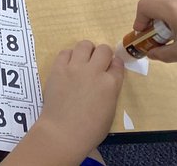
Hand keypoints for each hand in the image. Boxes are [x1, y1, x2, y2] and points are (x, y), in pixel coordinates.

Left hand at [9, 42, 122, 164]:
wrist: (63, 131)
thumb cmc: (90, 129)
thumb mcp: (110, 110)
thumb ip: (110, 91)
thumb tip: (105, 82)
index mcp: (111, 84)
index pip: (118, 64)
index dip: (115, 64)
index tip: (111, 67)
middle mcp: (94, 71)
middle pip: (103, 50)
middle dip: (103, 54)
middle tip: (98, 63)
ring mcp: (75, 67)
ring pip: (84, 45)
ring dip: (87, 50)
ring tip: (83, 60)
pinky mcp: (58, 67)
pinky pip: (65, 52)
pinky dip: (69, 56)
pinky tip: (69, 65)